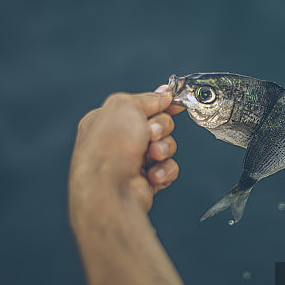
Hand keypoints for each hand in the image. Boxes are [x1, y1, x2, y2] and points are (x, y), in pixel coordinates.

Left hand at [69, 87, 183, 229]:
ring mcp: (132, 162)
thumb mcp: (126, 105)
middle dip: (161, 128)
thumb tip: (163, 95)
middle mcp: (119, 140)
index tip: (175, 103)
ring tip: (151, 156)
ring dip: (164, 149)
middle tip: (150, 134)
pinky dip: (164, 170)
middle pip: (158, 125)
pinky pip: (168, 168)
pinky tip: (152, 174)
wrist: (109, 190)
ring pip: (166, 146)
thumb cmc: (109, 148)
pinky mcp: (145, 181)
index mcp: (109, 119)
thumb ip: (147, 97)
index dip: (160, 103)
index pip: (141, 105)